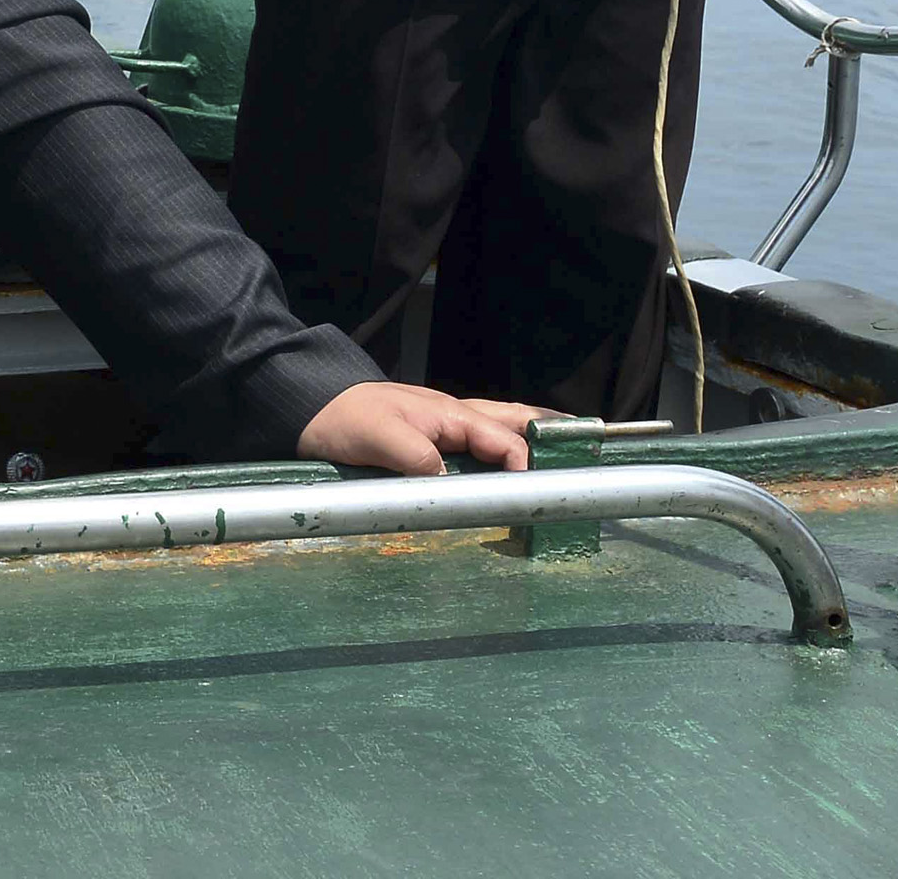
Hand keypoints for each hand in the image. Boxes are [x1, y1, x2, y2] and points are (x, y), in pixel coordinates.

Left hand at [297, 381, 549, 475]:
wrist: (311, 407)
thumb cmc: (345, 418)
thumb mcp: (378, 437)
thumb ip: (416, 457)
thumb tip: (451, 481)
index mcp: (449, 414)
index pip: (502, 440)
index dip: (526, 463)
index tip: (542, 489)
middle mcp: (454, 417)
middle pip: (512, 422)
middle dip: (548, 433)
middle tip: (586, 446)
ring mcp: (444, 425)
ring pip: (499, 427)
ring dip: (531, 437)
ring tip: (563, 451)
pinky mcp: (431, 438)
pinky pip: (479, 441)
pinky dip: (503, 446)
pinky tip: (511, 460)